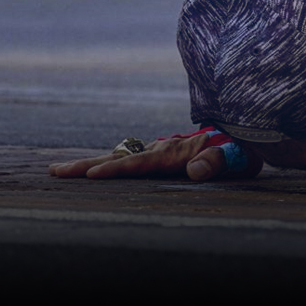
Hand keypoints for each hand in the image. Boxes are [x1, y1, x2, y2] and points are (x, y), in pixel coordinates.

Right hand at [48, 127, 262, 181]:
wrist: (251, 130)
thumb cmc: (244, 148)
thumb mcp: (237, 156)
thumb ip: (217, 161)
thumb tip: (196, 170)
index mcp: (177, 152)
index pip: (141, 163)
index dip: (116, 168)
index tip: (90, 175)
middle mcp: (165, 148)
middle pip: (121, 157)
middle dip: (88, 164)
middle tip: (55, 171)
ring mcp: (163, 149)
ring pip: (123, 156)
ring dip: (93, 163)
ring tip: (63, 169)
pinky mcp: (166, 152)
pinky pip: (133, 157)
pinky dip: (110, 161)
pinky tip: (96, 167)